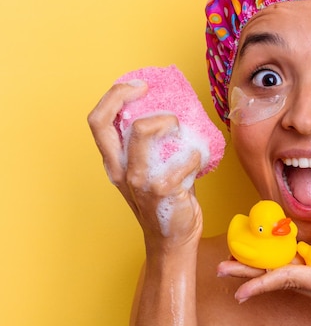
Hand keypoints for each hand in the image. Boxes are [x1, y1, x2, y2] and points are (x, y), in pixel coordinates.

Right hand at [88, 82, 203, 250]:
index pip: (97, 122)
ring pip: (142, 133)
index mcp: (115, 162)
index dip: (113, 96)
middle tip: (149, 91)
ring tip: (180, 129)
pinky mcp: (162, 192)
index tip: (138, 85)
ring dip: (167, 122)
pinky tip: (198, 162)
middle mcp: (120, 170)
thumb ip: (157, 144)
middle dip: (125, 95)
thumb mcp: (153, 168)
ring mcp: (139, 181)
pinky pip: (181, 160)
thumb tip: (179, 109)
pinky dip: (195, 156)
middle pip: (106, 121)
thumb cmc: (167, 199)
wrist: (173, 239)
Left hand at [217, 258, 310, 325]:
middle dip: (250, 274)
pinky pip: (296, 268)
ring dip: (258, 267)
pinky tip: (265, 254)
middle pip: (280, 278)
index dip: (266, 281)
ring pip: (284, 273)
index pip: (294, 280)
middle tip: (221, 268)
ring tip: (232, 260)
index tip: (240, 289)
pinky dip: (277, 262)